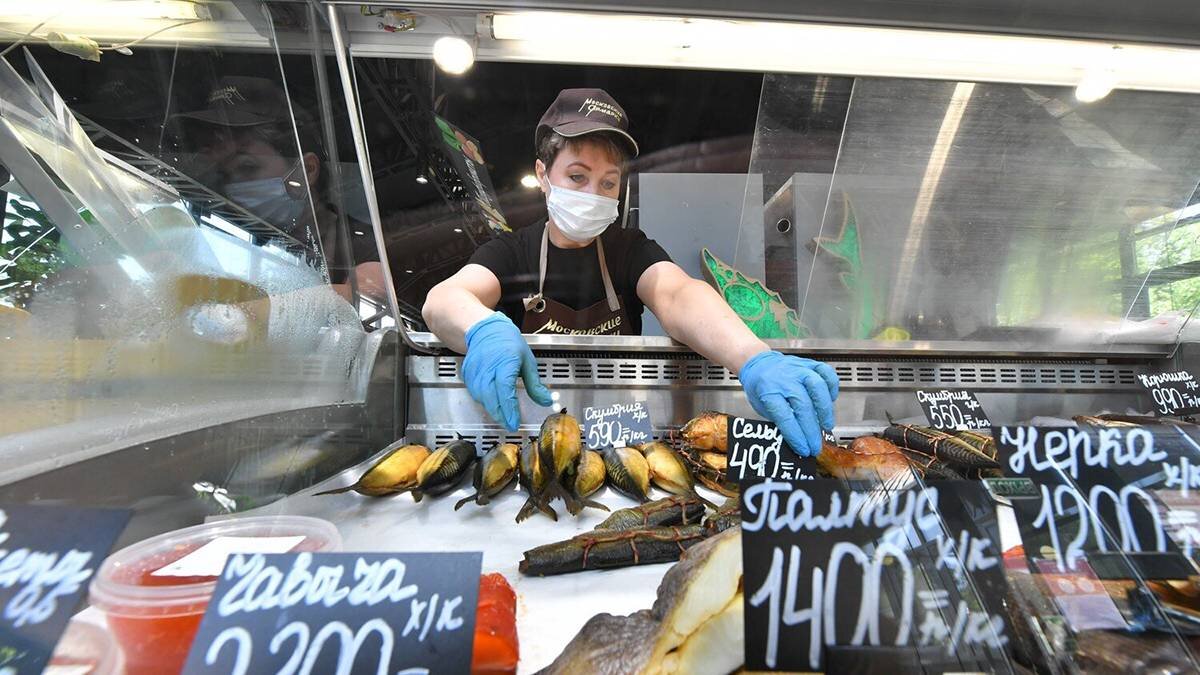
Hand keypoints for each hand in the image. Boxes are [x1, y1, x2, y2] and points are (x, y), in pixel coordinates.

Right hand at [463, 312, 553, 430]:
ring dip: (493, 409)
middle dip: (500, 415)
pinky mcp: (468, 375)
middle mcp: (488, 368)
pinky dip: (484, 401)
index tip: (515, 422)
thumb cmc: (507, 342)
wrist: (485, 330)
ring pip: (482, 398)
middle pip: (491, 398)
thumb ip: (535, 384)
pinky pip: (475, 393)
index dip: (509, 410)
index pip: (505, 391)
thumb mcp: (527, 361)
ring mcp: (475, 372)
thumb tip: (546, 401)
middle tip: (510, 424)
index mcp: (505, 362)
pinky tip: (493, 403)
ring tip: (504, 415)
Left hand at [738, 350, 838, 456]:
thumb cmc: (761, 387)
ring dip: (825, 410)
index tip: (803, 448)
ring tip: (827, 425)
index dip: (796, 436)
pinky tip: (830, 401)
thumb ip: (780, 421)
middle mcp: (784, 378)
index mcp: (768, 390)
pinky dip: (832, 388)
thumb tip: (799, 439)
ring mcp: (798, 369)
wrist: (759, 363)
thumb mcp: (762, 407)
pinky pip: (826, 373)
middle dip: (812, 430)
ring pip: (818, 387)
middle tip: (816, 445)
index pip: (784, 417)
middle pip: (803, 406)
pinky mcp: (809, 364)